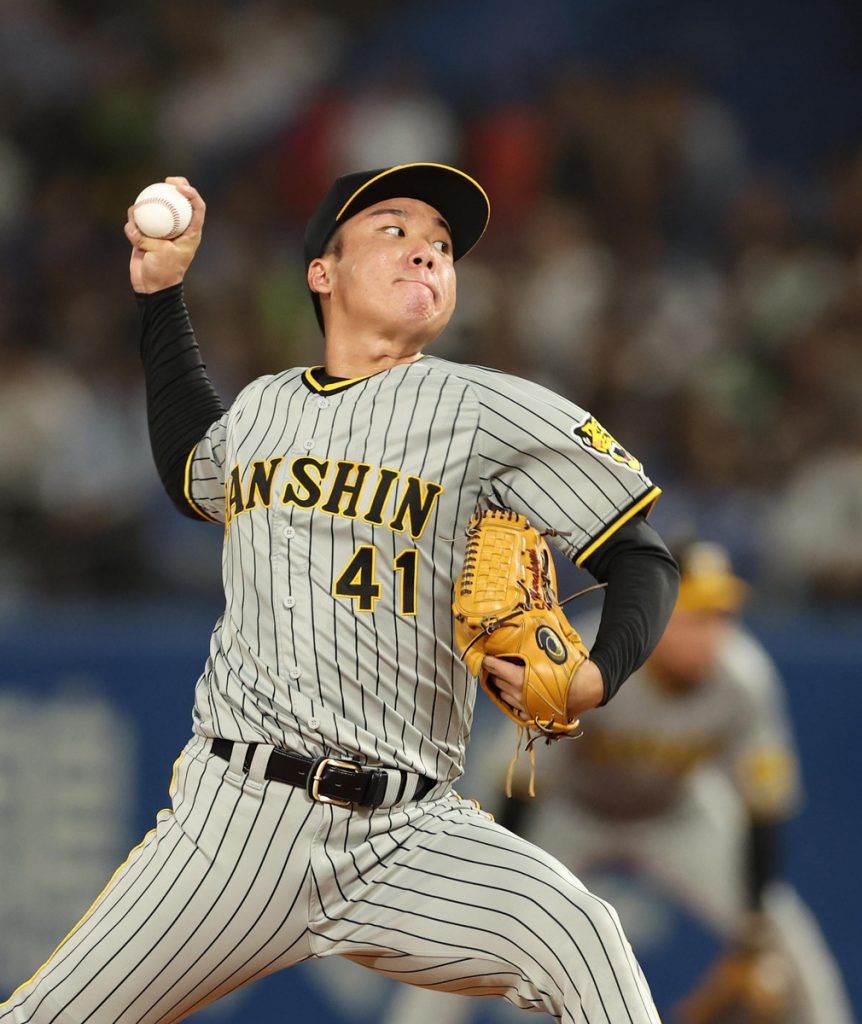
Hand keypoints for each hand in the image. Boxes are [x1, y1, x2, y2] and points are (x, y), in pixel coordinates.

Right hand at [124, 177, 205, 293]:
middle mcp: (177, 228)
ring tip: (139, 210)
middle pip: (179, 201)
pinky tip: (131, 229)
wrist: (152, 287)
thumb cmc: (164, 272)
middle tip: (165, 181)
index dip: (192, 193)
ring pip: (156, 208)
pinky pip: (138, 222)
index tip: (179, 187)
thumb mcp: (161, 254)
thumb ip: (149, 238)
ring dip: (147, 206)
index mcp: (190, 232)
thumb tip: (133, 226)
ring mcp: (161, 230)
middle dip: (176, 186)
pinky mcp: (146, 234)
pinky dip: (133, 224)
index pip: (197, 208)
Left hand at [482, 655, 603, 720]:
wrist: (588, 689)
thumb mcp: (549, 653)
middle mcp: (518, 695)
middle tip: (497, 662)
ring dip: (502, 685)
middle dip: (495, 671)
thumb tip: (520, 637)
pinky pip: (514, 707)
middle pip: (497, 680)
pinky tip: (516, 691)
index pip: (495, 667)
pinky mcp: (531, 716)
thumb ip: (531, 648)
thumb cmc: (569, 669)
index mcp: (520, 678)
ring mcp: (524, 707)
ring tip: (506, 676)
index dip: (488, 660)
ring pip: (503, 694)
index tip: (484, 655)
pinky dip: (512, 698)